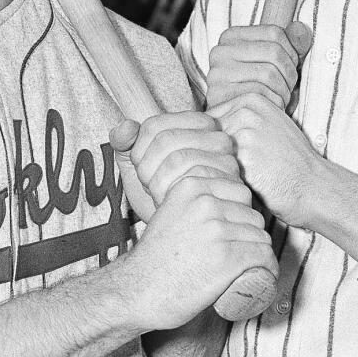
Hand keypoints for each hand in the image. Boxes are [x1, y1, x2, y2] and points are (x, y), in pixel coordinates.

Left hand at [109, 110, 242, 218]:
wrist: (182, 231)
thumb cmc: (161, 191)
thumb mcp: (137, 162)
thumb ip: (124, 141)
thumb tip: (125, 129)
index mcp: (198, 124)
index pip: (155, 126)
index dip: (138, 151)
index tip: (142, 168)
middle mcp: (218, 138)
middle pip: (165, 140)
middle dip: (147, 168)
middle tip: (150, 186)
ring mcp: (228, 162)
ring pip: (179, 158)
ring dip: (158, 184)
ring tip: (161, 195)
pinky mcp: (233, 187)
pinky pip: (194, 183)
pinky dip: (173, 197)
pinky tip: (170, 205)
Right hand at [116, 172, 275, 330]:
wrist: (137, 291)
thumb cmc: (155, 257)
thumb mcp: (171, 211)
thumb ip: (195, 200)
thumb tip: (229, 202)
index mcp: (191, 185)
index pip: (239, 190)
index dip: (240, 213)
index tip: (234, 230)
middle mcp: (205, 202)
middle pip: (252, 213)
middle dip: (250, 234)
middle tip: (237, 253)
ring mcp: (217, 229)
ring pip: (260, 236)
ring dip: (258, 254)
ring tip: (245, 268)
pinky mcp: (227, 258)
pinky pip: (264, 257)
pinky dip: (267, 269)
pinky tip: (260, 276)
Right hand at [205, 22, 311, 109]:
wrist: (235, 121)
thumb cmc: (258, 89)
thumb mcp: (276, 63)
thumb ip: (292, 44)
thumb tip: (300, 28)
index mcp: (232, 37)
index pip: (274, 33)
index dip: (292, 53)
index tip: (291, 68)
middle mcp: (220, 51)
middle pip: (274, 52)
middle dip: (290, 74)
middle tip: (290, 88)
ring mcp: (217, 73)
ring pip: (269, 74)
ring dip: (284, 91)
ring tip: (281, 98)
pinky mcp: (220, 96)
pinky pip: (260, 94)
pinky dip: (274, 103)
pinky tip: (271, 108)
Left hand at [208, 91, 322, 229]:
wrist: (313, 187)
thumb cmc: (289, 162)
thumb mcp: (267, 126)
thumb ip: (236, 120)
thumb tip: (197, 127)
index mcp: (251, 99)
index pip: (207, 119)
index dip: (212, 143)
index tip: (231, 157)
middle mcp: (246, 111)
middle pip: (204, 136)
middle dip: (211, 156)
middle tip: (237, 170)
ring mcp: (244, 133)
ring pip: (208, 153)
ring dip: (216, 168)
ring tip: (242, 176)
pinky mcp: (244, 158)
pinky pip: (216, 170)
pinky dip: (223, 181)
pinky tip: (244, 184)